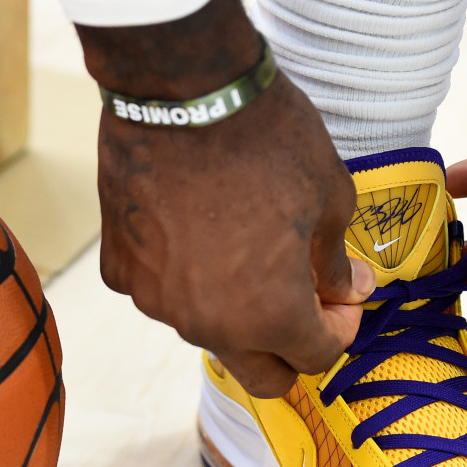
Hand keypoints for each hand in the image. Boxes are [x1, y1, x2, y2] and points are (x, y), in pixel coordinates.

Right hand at [80, 0, 374, 396]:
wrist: (181, 91)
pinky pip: (160, 291)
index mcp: (270, 315)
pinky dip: (183, 275)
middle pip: (261, 375)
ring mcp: (157, 300)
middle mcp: (209, 325)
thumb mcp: (330, 195)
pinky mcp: (120, 269)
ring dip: (236, 310)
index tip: (342, 293)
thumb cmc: (267, 139)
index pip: (317, 358)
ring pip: (208, 331)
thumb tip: (346, 288)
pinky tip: (194, 228)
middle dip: (291, 349)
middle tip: (306, 300)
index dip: (341, 327)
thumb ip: (336, 260)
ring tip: (247, 248)